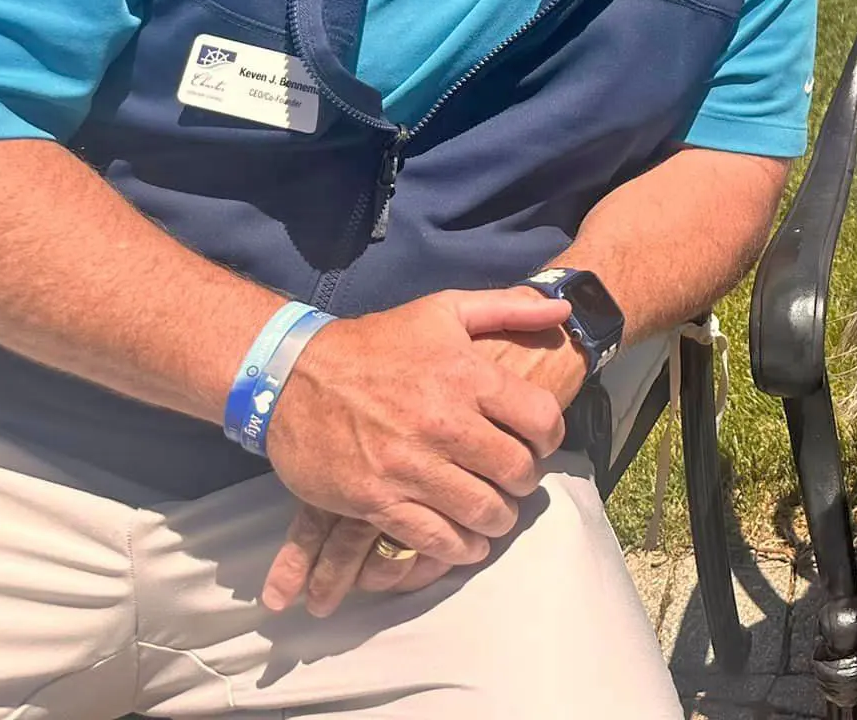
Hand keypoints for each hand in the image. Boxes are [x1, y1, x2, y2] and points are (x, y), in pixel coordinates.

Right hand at [262, 325, 588, 615]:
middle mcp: (444, 424)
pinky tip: (465, 542)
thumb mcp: (443, 310)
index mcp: (467, 377)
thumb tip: (564, 309)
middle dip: (524, 483)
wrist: (293, 375)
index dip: (550, 438)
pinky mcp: (376, 501)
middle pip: (515, 472)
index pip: (541, 420)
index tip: (538, 443)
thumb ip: (509, 308)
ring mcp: (410, 467)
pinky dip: (459, 548)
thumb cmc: (376, 343)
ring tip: (494, 514)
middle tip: (515, 482)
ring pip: (481, 512)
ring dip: (497, 520)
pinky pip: (434, 539)